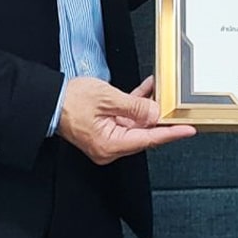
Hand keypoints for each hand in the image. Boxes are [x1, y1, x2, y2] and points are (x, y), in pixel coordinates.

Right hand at [56, 75, 194, 163]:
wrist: (50, 100)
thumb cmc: (71, 101)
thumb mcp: (108, 99)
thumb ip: (135, 107)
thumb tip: (156, 114)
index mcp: (110, 145)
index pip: (148, 140)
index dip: (170, 133)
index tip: (188, 130)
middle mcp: (110, 147)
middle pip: (144, 133)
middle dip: (160, 117)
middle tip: (177, 106)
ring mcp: (108, 138)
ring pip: (137, 124)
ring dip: (148, 108)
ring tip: (160, 90)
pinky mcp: (106, 129)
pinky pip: (127, 119)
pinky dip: (136, 105)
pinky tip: (145, 90)